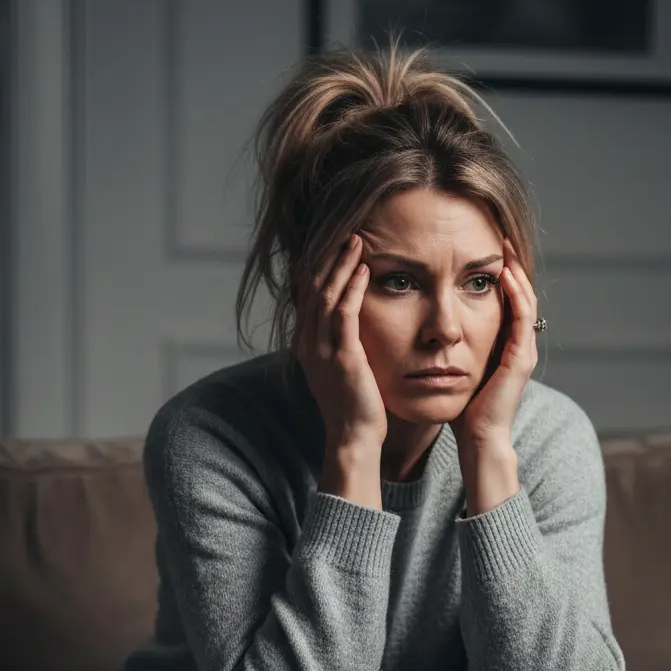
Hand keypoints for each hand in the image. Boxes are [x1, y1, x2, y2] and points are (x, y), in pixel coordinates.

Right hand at [295, 235, 386, 449]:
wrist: (353, 438)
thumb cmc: (355, 408)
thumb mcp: (340, 370)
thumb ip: (340, 344)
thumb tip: (350, 325)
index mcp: (306, 344)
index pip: (308, 295)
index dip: (321, 267)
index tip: (336, 245)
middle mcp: (307, 343)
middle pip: (313, 287)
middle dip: (330, 257)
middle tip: (348, 233)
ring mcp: (321, 350)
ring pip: (326, 294)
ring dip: (342, 264)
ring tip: (357, 241)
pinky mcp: (342, 357)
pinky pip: (343, 313)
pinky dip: (352, 287)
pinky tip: (364, 269)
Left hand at [450, 238, 537, 453]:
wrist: (478, 438)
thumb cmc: (464, 410)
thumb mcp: (455, 369)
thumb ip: (450, 348)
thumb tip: (426, 329)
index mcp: (506, 347)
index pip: (507, 302)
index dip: (500, 275)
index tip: (484, 250)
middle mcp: (520, 346)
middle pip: (521, 295)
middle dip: (511, 265)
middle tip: (499, 236)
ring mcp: (524, 351)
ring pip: (526, 300)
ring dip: (516, 272)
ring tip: (504, 247)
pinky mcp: (521, 358)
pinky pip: (522, 317)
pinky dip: (516, 294)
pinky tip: (504, 275)